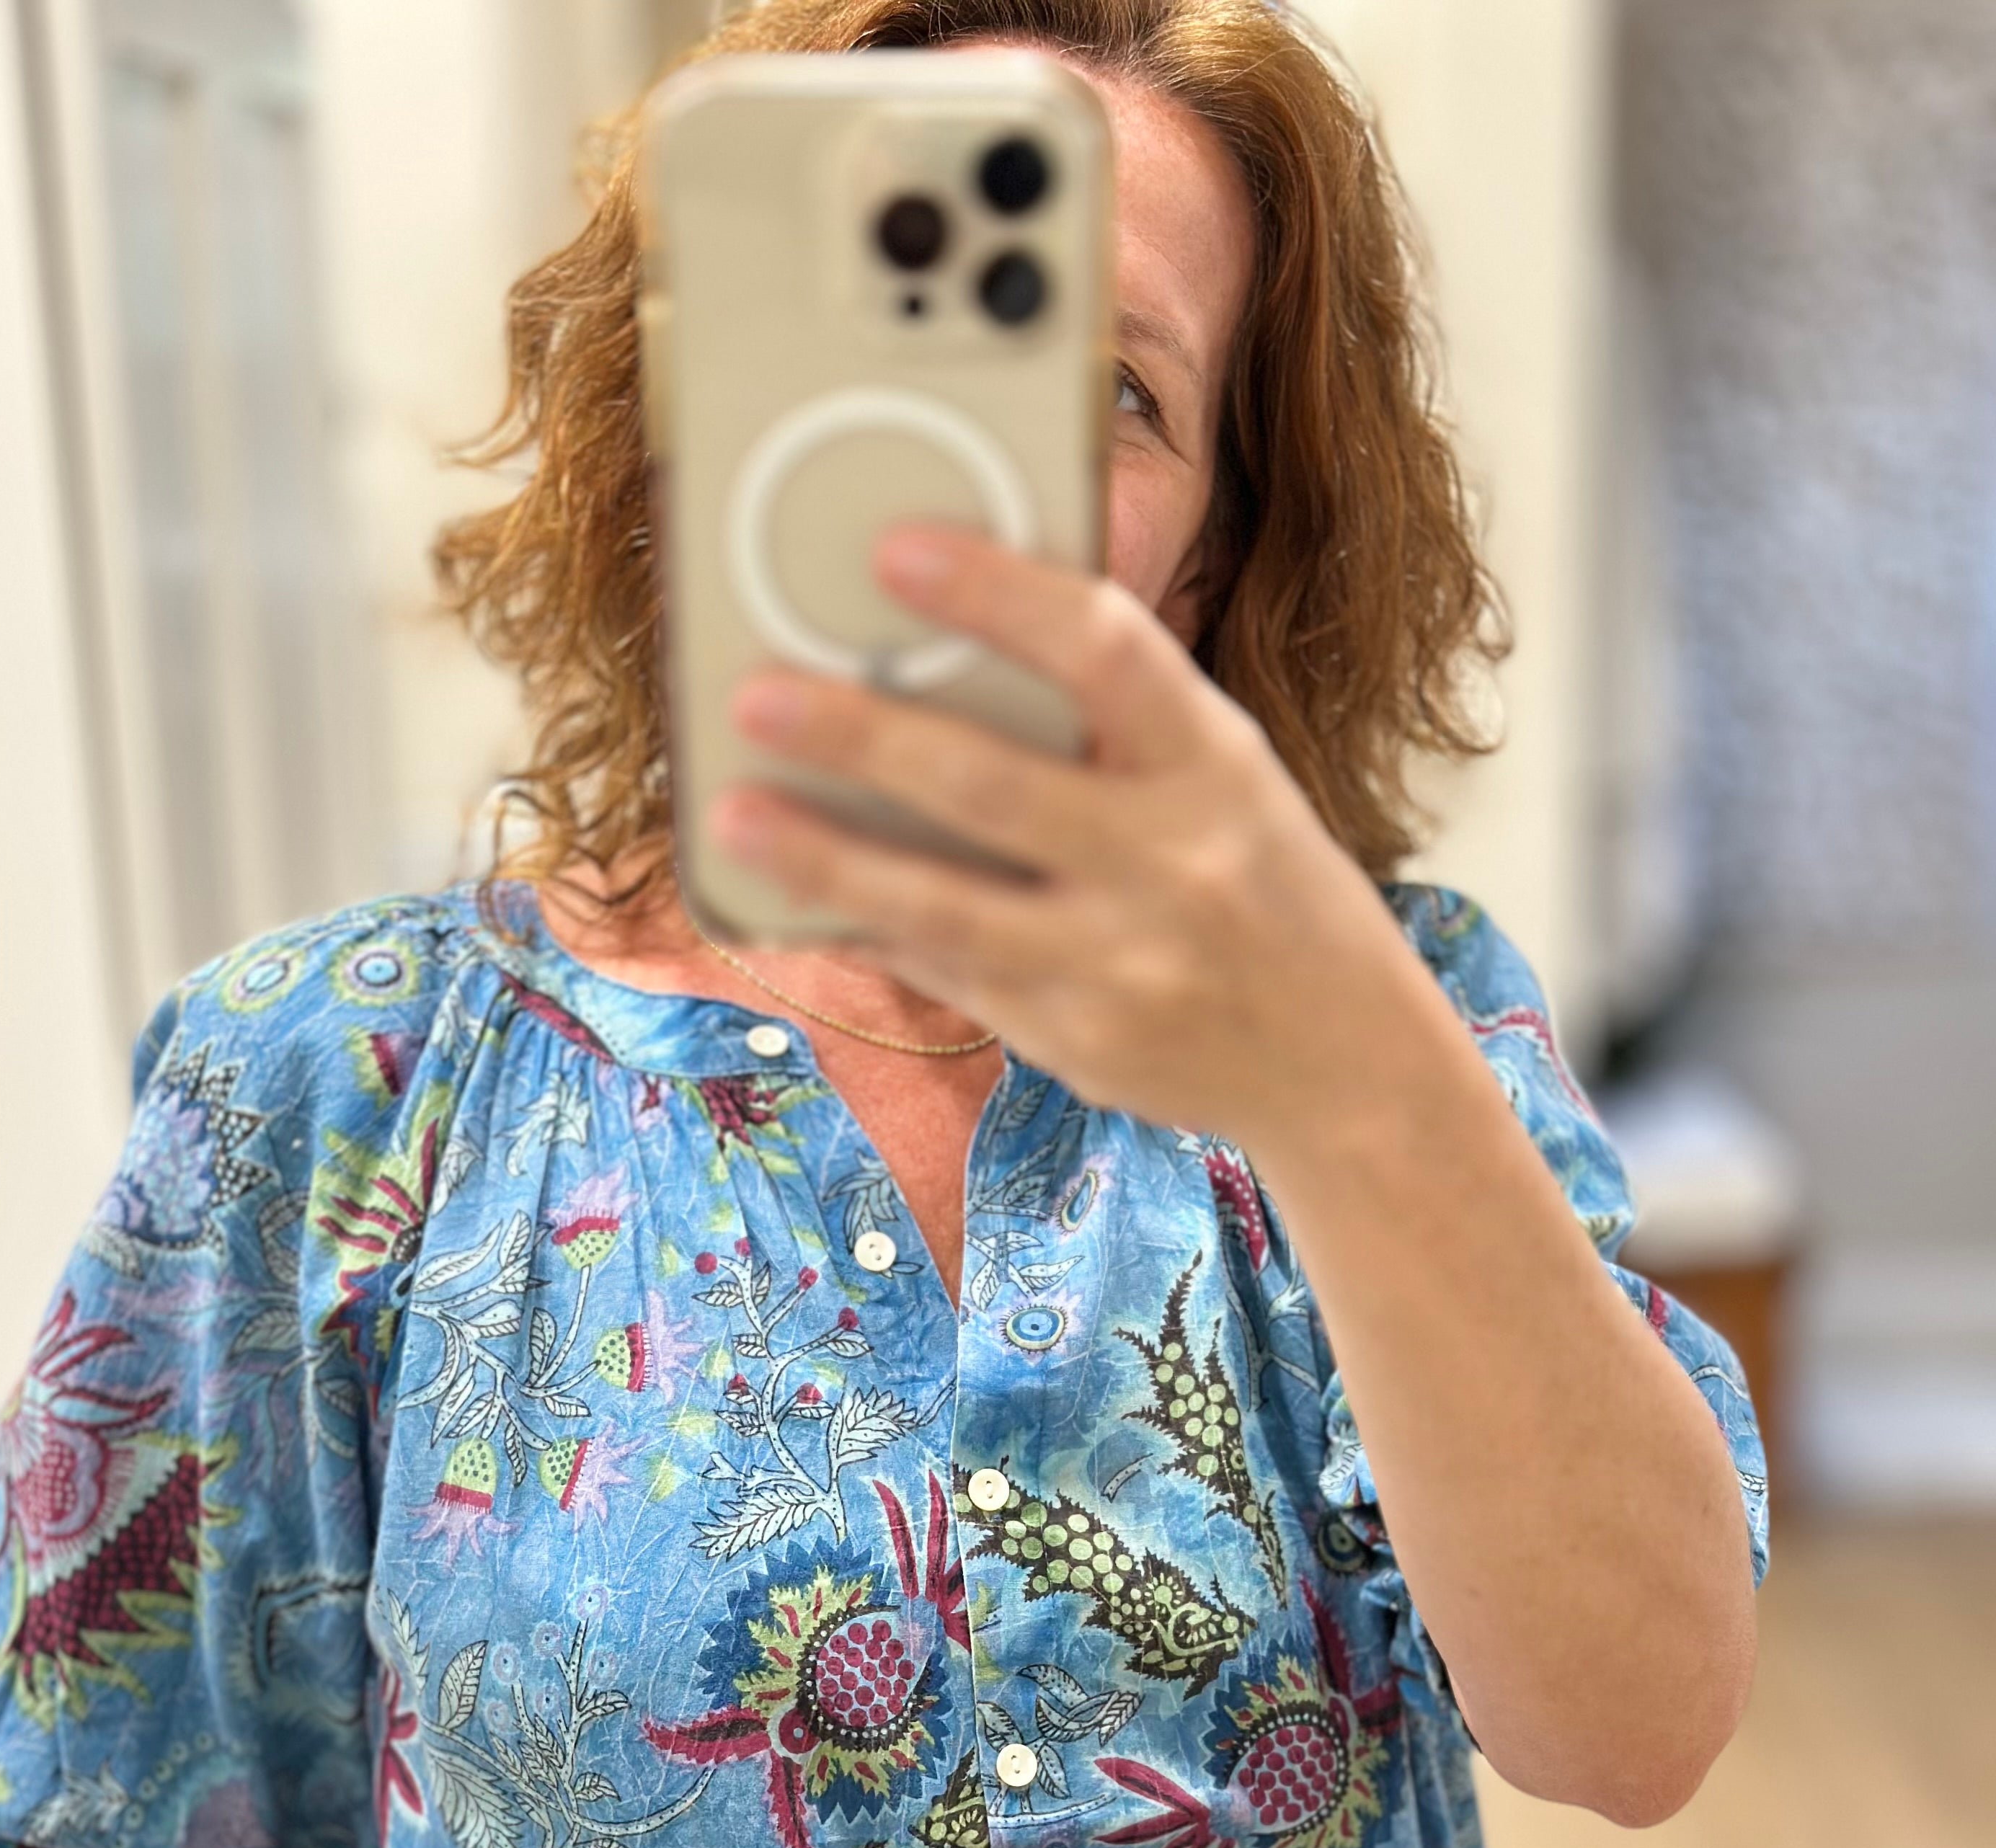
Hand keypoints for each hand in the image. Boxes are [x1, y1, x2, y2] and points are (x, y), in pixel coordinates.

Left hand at [710, 523, 1427, 1148]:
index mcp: (1217, 766)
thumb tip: (945, 661)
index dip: (997, 593)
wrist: (1348, 1065)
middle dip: (860, 734)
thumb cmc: (1264, 888)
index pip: (1107, 651)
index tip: (898, 551)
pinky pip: (944, 974)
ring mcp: (1119, 965)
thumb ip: (1115, 730)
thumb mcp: (1223, 781)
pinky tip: (790, 894)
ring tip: (731, 812)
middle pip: (991, 785)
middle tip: (758, 693)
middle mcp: (1172, 864)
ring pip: (941, 905)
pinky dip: (864, 928)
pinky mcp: (1073, 1041)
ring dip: (823, 856)